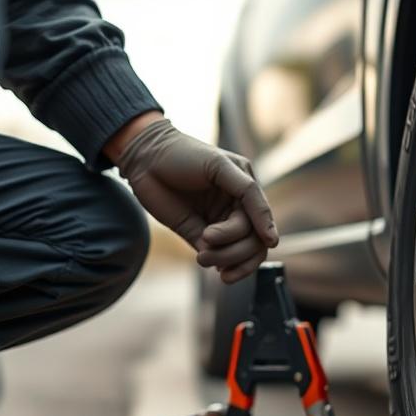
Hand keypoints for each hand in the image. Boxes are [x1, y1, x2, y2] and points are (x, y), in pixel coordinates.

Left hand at [110, 115, 277, 282]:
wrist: (145, 157)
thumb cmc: (184, 155)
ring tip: (202, 257)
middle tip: (208, 241)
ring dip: (225, 258)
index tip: (267, 244)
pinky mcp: (198, 234)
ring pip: (237, 252)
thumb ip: (248, 193)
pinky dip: (215, 261)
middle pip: (252, 242)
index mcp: (245, 189)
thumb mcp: (220, 167)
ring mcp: (217, 222)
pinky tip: (203, 258)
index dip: (264, 234)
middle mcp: (235, 208)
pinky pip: (216, 256)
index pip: (263, 220)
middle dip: (236, 249)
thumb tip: (269, 233)